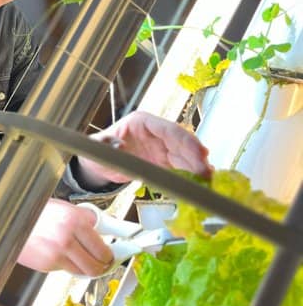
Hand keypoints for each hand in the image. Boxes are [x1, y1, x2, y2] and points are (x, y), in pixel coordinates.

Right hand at [17, 198, 113, 274]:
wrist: (11, 219)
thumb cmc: (39, 212)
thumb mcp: (66, 209)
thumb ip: (86, 220)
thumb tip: (108, 231)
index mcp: (76, 220)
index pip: (103, 247)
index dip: (112, 254)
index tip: (118, 256)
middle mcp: (67, 238)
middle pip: (98, 264)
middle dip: (104, 265)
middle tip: (105, 262)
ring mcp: (57, 253)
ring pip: (84, 271)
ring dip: (88, 268)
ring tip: (86, 259)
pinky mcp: (47, 264)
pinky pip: (67, 269)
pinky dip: (69, 265)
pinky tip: (64, 255)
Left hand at [77, 111, 212, 185]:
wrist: (99, 166)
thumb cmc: (98, 152)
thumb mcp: (97, 148)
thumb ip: (105, 145)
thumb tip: (118, 145)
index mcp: (142, 122)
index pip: (168, 129)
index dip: (185, 140)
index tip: (199, 153)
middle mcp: (156, 132)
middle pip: (180, 142)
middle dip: (195, 156)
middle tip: (207, 173)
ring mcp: (161, 147)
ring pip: (184, 155)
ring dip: (197, 167)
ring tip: (208, 180)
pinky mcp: (164, 162)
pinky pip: (180, 167)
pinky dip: (190, 175)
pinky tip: (201, 183)